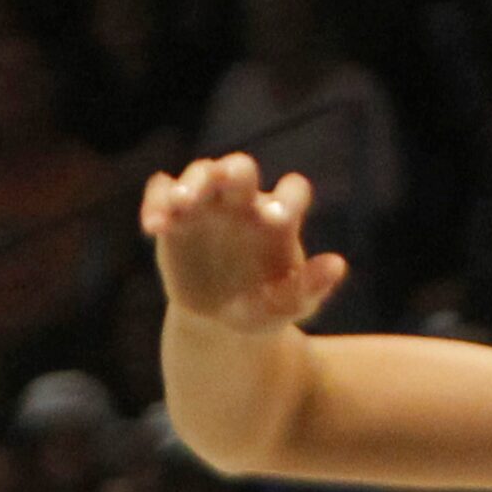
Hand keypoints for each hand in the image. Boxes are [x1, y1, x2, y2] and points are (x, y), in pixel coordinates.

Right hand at [140, 154, 347, 332]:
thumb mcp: (287, 308)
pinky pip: (161, 193)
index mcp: (278, 217)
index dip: (287, 199)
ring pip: (199, 173)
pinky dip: (156, 202)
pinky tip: (154, 228)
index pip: (291, 191)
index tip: (277, 221)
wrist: (217, 324)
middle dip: (232, 171)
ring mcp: (207, 204)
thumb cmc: (261, 309)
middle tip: (224, 183)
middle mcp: (243, 201)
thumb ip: (310, 288)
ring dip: (190, 183)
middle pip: (239, 168)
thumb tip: (338, 265)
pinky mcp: (174, 215)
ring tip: (180, 205)